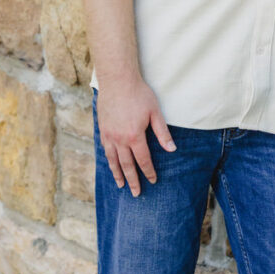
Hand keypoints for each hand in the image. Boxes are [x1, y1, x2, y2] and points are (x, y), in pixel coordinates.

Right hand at [96, 77, 175, 195]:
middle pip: (127, 165)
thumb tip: (172, 149)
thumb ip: (162, 133)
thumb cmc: (139, 94)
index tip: (153, 180)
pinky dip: (109, 160)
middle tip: (136, 193)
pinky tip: (112, 164)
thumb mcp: (155, 112)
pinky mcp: (102, 129)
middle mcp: (120, 139)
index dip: (149, 172)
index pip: (143, 160)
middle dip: (132, 180)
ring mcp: (109, 135)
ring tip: (121, 185)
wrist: (117, 80)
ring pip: (113, 160)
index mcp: (135, 136)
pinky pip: (105, 149)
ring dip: (117, 174)